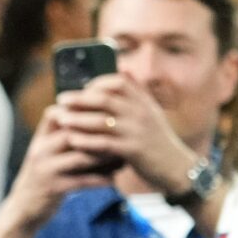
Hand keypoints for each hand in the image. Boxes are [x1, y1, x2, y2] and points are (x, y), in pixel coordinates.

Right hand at [0, 106, 109, 230]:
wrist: (23, 207)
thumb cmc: (44, 177)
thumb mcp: (47, 153)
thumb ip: (63, 138)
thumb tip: (94, 120)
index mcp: (39, 139)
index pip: (55, 114)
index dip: (78, 109)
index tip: (104, 111)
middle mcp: (40, 150)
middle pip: (71, 132)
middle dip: (98, 133)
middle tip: (121, 135)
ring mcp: (45, 169)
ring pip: (80, 156)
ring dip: (104, 157)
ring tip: (121, 158)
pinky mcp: (53, 188)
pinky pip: (82, 181)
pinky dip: (101, 179)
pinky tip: (114, 179)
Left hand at [53, 75, 197, 195]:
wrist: (177, 168)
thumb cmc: (158, 139)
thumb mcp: (151, 112)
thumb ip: (136, 93)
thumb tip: (122, 69)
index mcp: (144, 102)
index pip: (118, 82)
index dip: (97, 83)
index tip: (83, 88)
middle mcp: (141, 113)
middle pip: (104, 100)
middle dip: (79, 99)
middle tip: (60, 99)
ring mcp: (137, 132)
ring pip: (101, 121)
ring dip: (77, 120)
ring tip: (60, 120)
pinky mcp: (134, 151)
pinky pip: (104, 144)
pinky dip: (86, 141)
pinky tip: (72, 140)